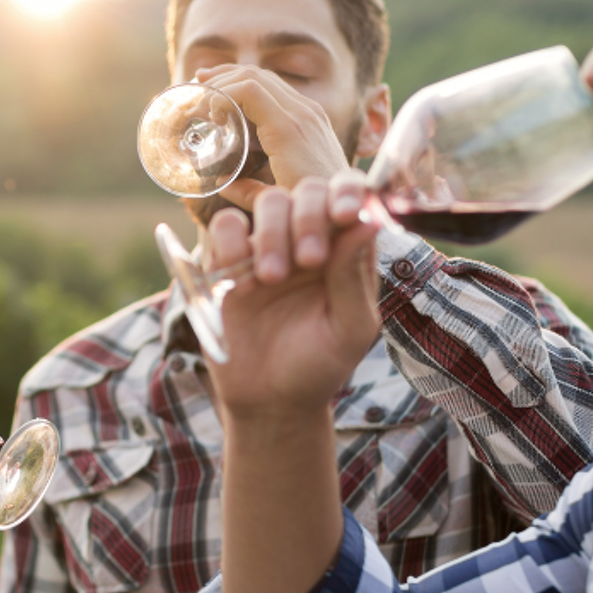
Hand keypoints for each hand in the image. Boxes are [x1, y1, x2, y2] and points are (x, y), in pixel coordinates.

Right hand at [191, 64, 353, 207]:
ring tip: (209, 85)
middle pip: (256, 75)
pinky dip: (254, 85)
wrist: (350, 204)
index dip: (220, 93)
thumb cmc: (313, 207)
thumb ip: (244, 192)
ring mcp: (311, 111)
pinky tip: (238, 94)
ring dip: (236, 77)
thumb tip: (220, 182)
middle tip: (196, 93)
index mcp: (289, 130)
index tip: (203, 114)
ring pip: (268, 77)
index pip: (250, 89)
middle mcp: (303, 113)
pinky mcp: (314, 115)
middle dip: (221, 79)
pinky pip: (280, 88)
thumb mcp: (274, 202)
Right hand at [204, 173, 378, 417]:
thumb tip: (367, 221)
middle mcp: (309, 238)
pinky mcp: (228, 260)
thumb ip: (354, 276)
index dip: (347, 192)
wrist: (270, 401)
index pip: (350, 196)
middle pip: (308, 191)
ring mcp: (267, 245)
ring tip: (272, 278)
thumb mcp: (350, 328)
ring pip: (269, 202)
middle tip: (308, 262)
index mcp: (346, 249)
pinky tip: (239, 280)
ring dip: (272, 233)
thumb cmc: (319, 365)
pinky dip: (229, 241)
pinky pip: (225, 225)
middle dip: (308, 219)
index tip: (344, 214)